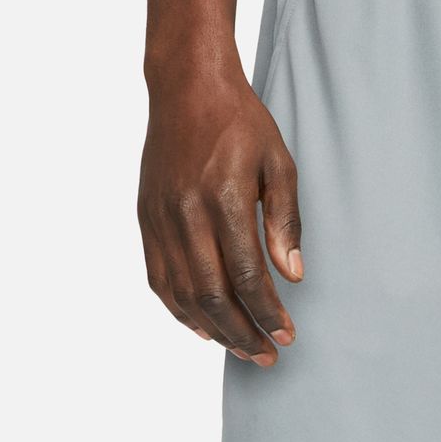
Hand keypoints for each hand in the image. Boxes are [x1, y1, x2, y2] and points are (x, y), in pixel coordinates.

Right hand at [139, 68, 300, 364]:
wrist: (186, 86)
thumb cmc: (240, 123)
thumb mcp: (279, 163)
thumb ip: (286, 221)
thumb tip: (293, 276)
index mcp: (224, 197)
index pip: (247, 274)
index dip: (267, 312)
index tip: (287, 334)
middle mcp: (187, 212)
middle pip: (213, 294)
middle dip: (242, 333)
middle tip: (267, 355)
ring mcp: (161, 217)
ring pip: (183, 294)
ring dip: (214, 330)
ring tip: (241, 348)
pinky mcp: (146, 218)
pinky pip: (159, 278)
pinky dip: (180, 310)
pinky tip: (203, 327)